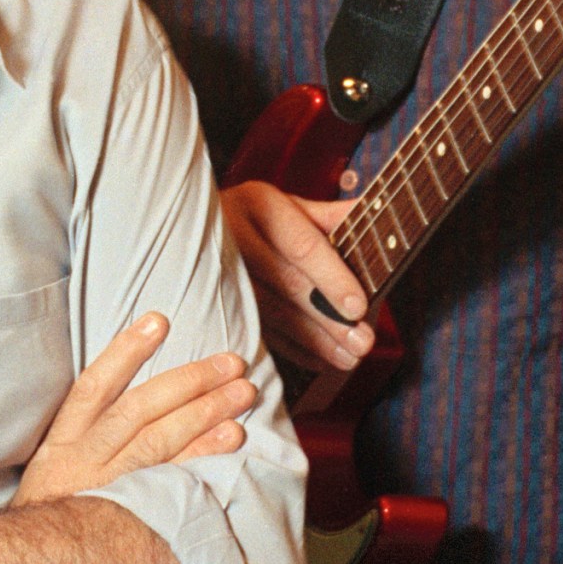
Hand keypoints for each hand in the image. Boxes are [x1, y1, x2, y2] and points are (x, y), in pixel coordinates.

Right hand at [11, 313, 256, 506]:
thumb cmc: (54, 519)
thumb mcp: (53, 474)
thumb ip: (88, 437)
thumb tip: (145, 396)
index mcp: (61, 446)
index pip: (93, 387)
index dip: (125, 352)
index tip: (158, 320)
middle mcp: (81, 464)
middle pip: (138, 411)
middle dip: (188, 382)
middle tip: (230, 362)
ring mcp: (106, 494)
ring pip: (158, 443)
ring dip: (205, 413)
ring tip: (241, 393)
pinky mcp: (129, 523)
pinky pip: (172, 485)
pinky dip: (203, 458)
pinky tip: (231, 438)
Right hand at [221, 181, 373, 375]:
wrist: (193, 229)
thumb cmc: (258, 219)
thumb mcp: (288, 206)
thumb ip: (329, 215)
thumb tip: (369, 209)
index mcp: (259, 203)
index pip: (302, 246)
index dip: (332, 278)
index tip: (359, 306)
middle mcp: (233, 234)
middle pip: (288, 283)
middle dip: (329, 317)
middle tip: (362, 342)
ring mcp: (218, 270)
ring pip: (271, 312)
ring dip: (314, 340)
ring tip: (348, 357)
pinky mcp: (213, 302)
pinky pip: (256, 330)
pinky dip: (290, 349)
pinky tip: (318, 360)